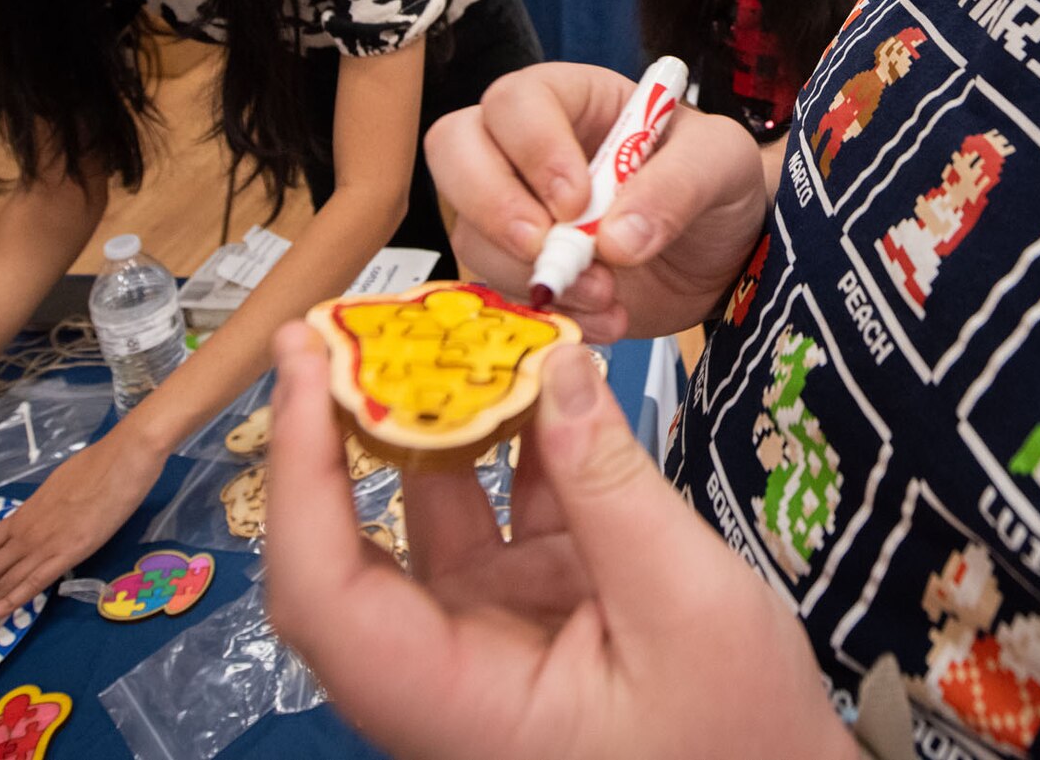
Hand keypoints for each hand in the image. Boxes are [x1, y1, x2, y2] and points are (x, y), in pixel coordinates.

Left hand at [0, 427, 163, 642]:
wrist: (123, 456)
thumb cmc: (101, 464)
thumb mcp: (63, 483)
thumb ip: (49, 504)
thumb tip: (47, 512)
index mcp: (24, 513)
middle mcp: (25, 532)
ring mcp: (42, 544)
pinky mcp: (64, 554)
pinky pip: (27, 585)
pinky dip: (2, 604)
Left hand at [266, 327, 853, 759]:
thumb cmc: (740, 737)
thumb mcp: (687, 605)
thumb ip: (613, 485)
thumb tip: (557, 367)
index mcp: (452, 702)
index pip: (325, 591)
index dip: (299, 474)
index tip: (304, 364)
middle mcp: (445, 667)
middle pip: (352, 544)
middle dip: (342, 427)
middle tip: (348, 324)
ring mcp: (486, 630)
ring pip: (429, 509)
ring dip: (434, 416)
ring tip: (450, 322)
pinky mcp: (531, 601)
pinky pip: (502, 503)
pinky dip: (516, 435)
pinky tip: (539, 369)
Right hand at [425, 64, 766, 339]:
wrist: (724, 254)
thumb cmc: (719, 182)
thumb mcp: (722, 163)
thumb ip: (678, 187)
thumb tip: (616, 240)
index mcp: (572, 98)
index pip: (517, 102)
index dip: (533, 149)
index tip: (577, 202)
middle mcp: (527, 146)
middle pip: (455, 149)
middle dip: (493, 206)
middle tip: (549, 250)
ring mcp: (516, 208)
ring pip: (470, 229)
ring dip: (531, 272)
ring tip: (608, 296)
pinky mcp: (520, 267)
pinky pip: (498, 286)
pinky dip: (549, 310)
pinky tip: (607, 318)